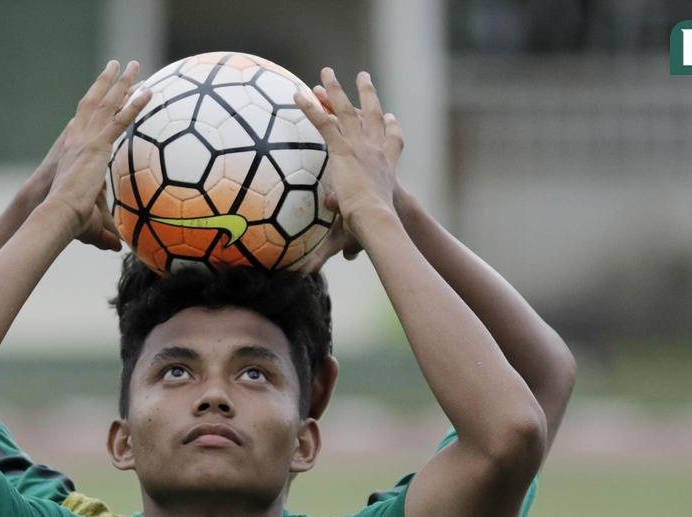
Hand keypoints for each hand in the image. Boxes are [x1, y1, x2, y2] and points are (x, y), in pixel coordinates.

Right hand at [42, 60, 151, 239]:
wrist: (53, 212)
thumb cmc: (65, 219)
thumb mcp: (88, 219)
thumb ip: (105, 229)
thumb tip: (116, 248)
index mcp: (71, 150)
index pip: (85, 122)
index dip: (95, 107)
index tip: (104, 93)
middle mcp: (77, 138)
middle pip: (93, 103)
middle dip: (106, 83)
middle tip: (118, 65)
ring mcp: (86, 139)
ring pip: (106, 104)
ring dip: (120, 82)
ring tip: (132, 65)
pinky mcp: (97, 146)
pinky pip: (120, 120)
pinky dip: (134, 104)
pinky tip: (146, 90)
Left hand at [294, 68, 402, 237]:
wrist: (378, 219)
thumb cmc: (375, 229)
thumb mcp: (358, 232)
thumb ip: (334, 246)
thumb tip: (316, 268)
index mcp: (386, 167)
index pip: (393, 143)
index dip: (392, 128)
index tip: (392, 117)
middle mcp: (375, 151)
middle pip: (373, 116)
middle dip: (367, 95)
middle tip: (364, 78)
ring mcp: (359, 147)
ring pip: (347, 111)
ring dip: (335, 91)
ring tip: (327, 73)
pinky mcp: (342, 149)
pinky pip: (323, 123)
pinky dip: (310, 108)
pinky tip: (298, 94)